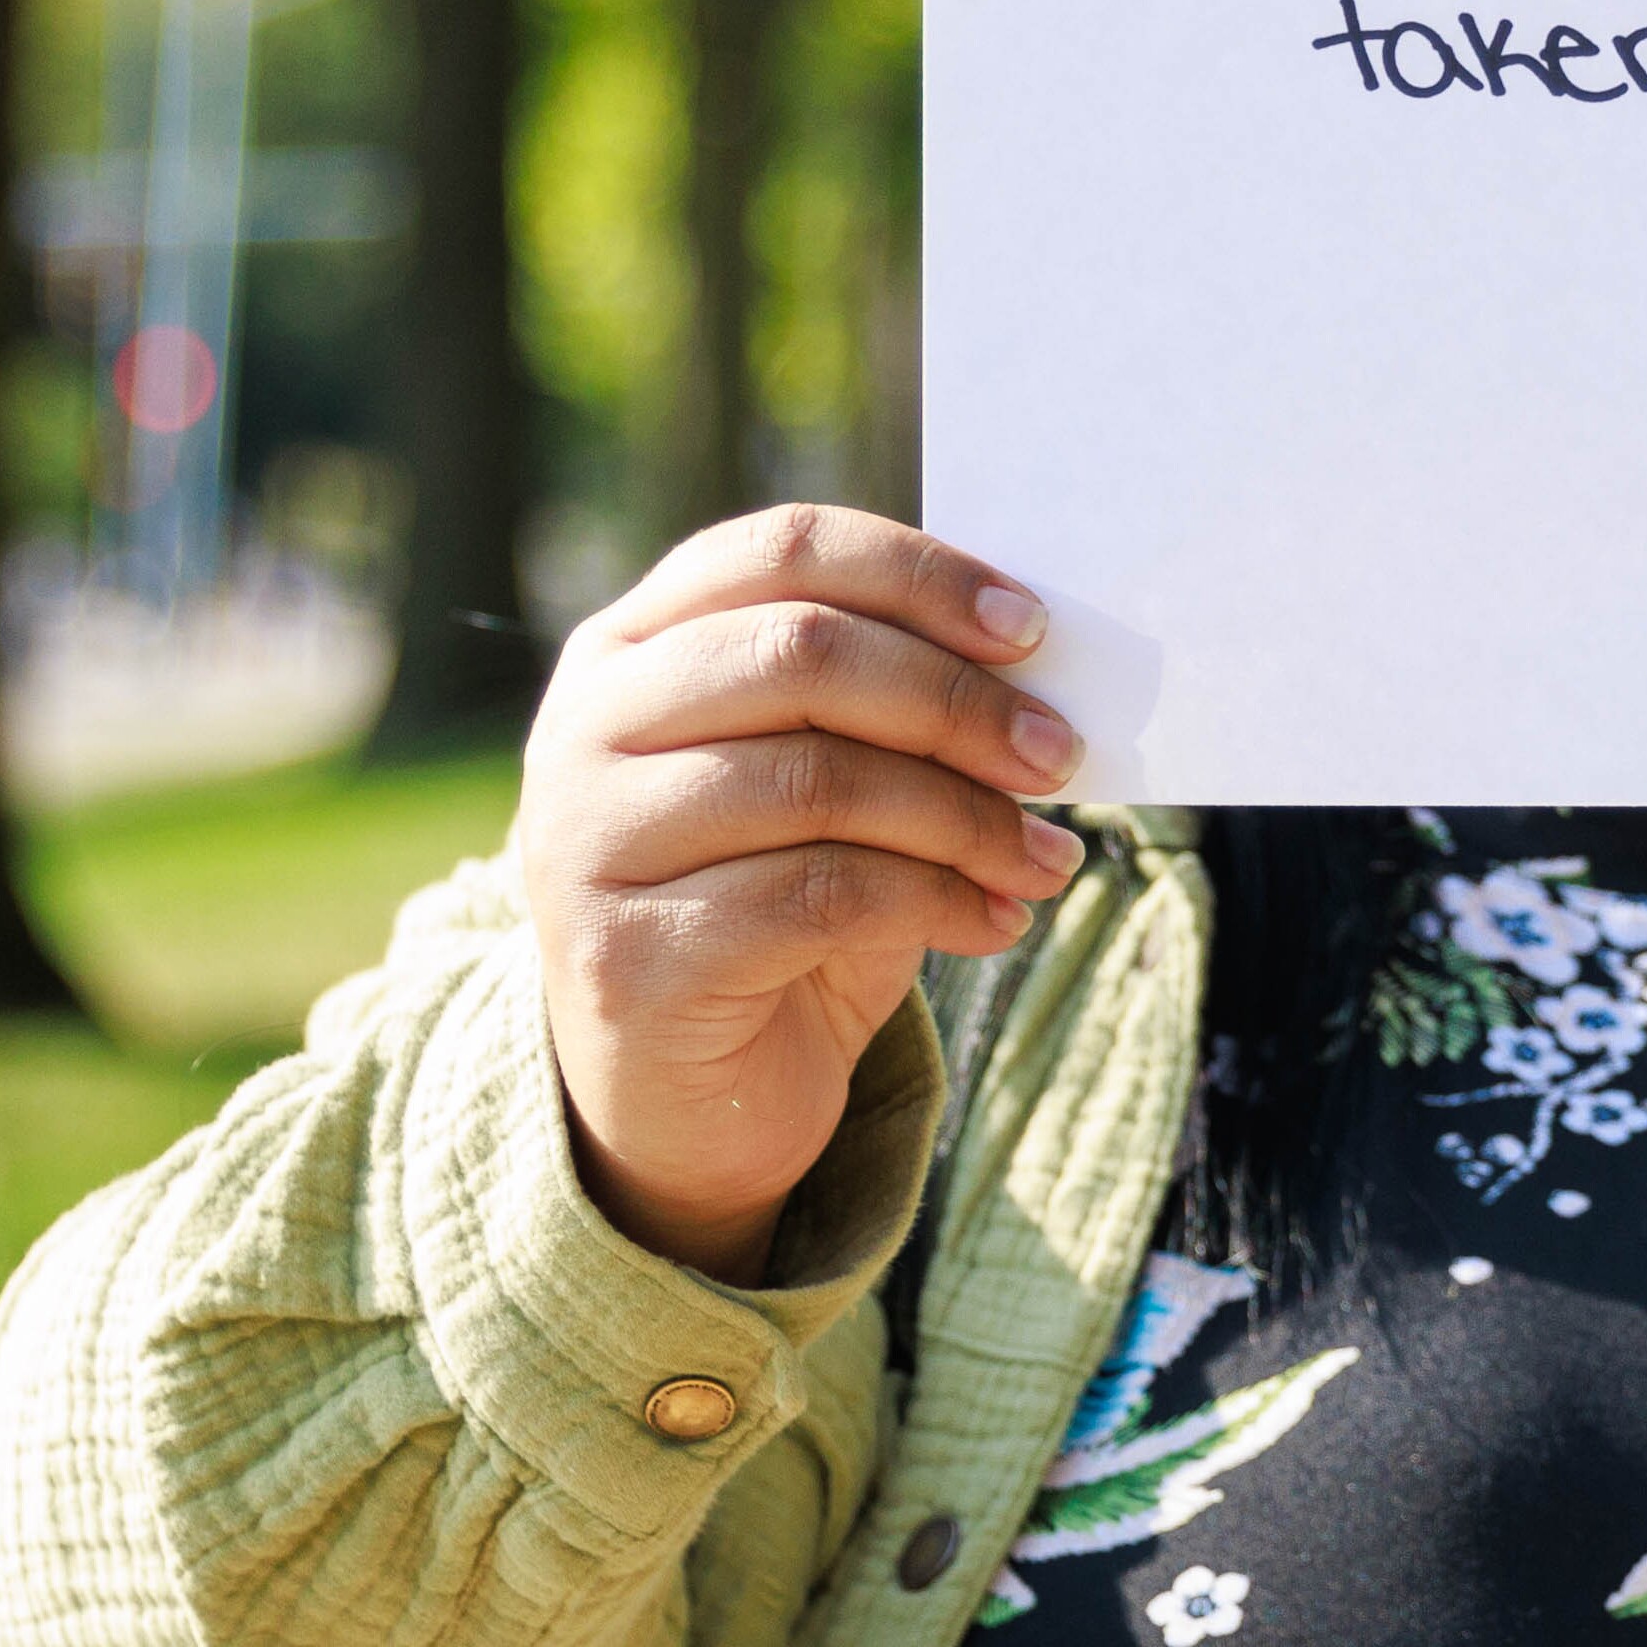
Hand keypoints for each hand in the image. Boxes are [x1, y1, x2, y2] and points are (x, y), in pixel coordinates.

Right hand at [514, 507, 1090, 1283]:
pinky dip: (937, 901)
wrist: (686, 1097)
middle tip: (1060, 754)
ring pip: (819, 779)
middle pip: (803, 653)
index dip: (916, 576)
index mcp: (630, 647)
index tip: (1030, 629)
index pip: (779, 550)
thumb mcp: (822, 785)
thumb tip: (1036, 674)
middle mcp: (585, 727)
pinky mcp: (627, 954)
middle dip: (956, 702)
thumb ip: (883, 710)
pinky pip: (820, 894)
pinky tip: (997, 921)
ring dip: (966, 817)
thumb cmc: (771, 909)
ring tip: (1047, 858)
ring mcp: (589, 839)